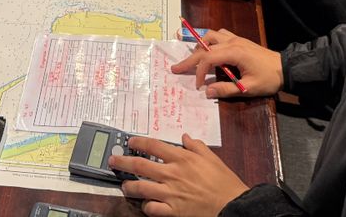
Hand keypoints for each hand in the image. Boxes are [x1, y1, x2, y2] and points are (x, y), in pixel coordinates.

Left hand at [109, 134, 248, 216]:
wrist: (232, 205)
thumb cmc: (224, 182)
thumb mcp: (212, 157)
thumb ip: (196, 146)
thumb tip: (185, 137)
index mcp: (181, 158)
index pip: (153, 146)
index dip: (138, 142)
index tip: (130, 141)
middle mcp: (172, 174)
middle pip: (140, 166)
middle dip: (122, 162)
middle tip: (113, 161)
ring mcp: (170, 194)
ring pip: (141, 188)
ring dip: (129, 186)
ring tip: (124, 186)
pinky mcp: (173, 211)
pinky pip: (152, 209)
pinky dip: (145, 207)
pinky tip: (145, 204)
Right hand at [171, 28, 282, 97]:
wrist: (285, 68)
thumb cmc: (268, 79)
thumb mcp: (248, 88)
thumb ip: (226, 90)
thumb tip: (207, 92)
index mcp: (233, 53)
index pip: (208, 59)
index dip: (199, 72)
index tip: (198, 85)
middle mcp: (231, 42)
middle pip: (204, 47)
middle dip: (189, 59)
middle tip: (175, 68)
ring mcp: (235, 39)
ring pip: (210, 36)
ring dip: (198, 45)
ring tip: (189, 53)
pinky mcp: (239, 40)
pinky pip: (219, 34)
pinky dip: (209, 39)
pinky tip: (207, 46)